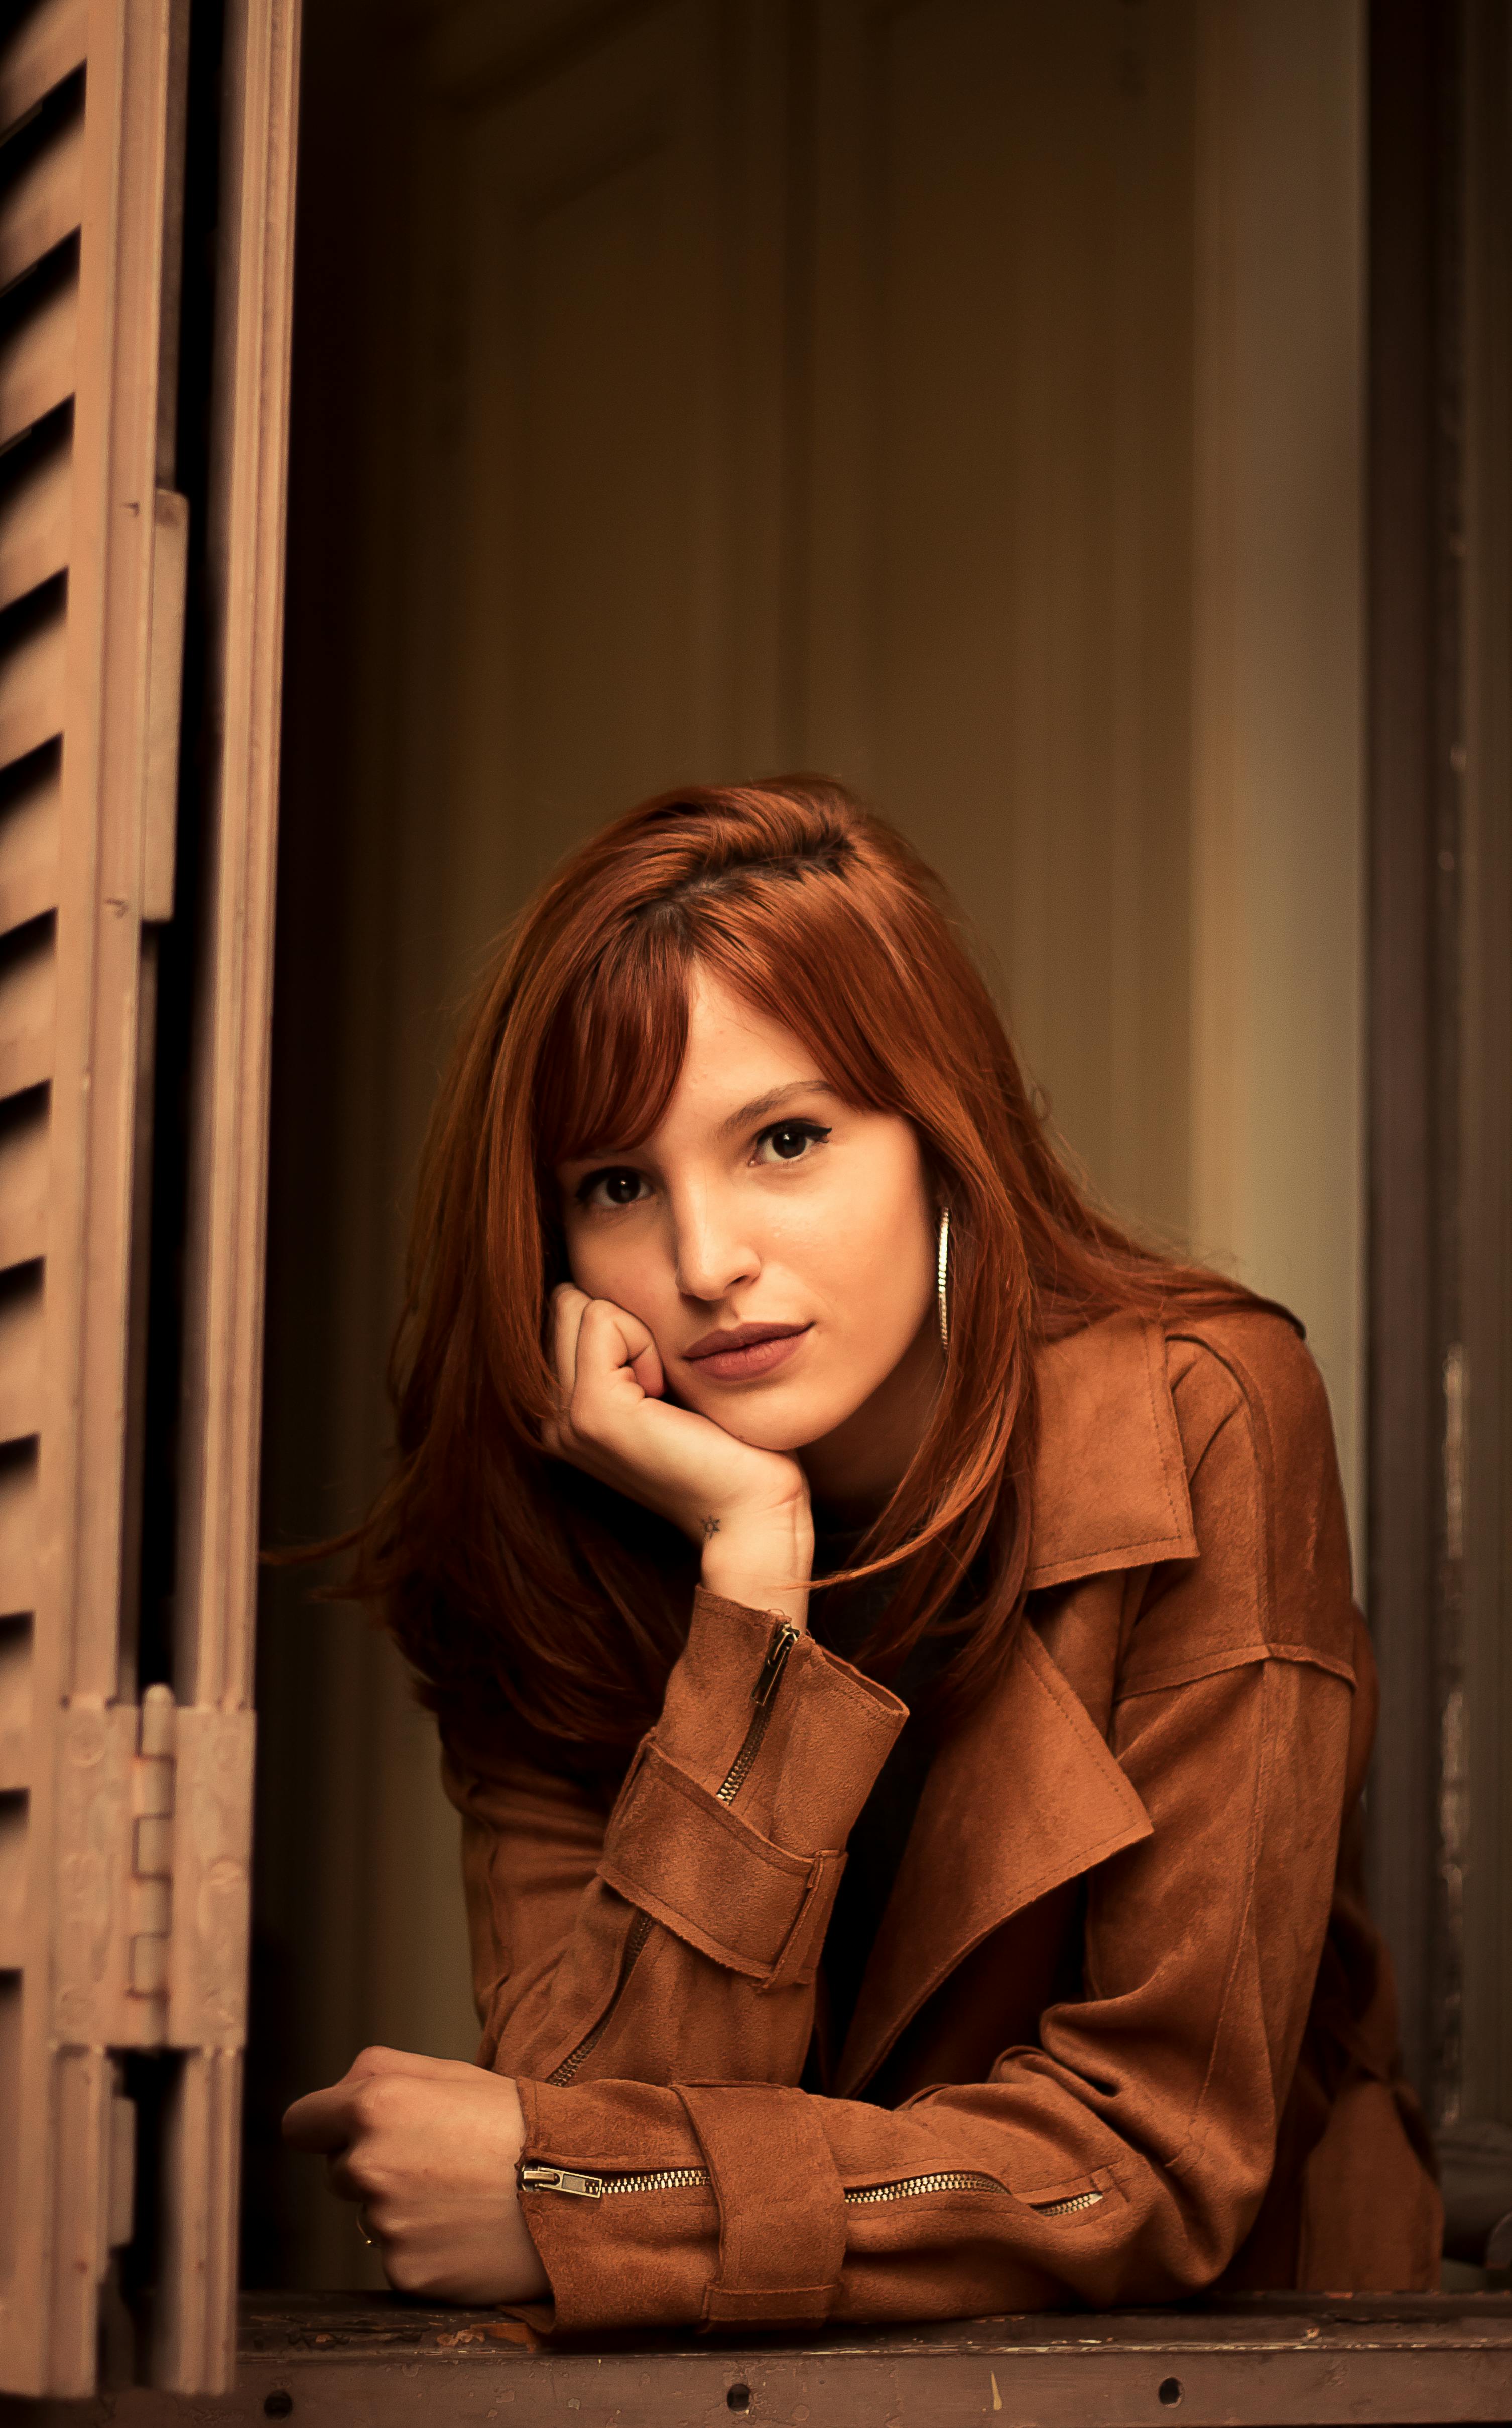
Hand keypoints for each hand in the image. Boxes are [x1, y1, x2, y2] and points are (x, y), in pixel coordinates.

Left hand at [281, 2047, 548, 2304]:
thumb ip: (378, 2072)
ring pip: (371, 2215)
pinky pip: (397, 2256)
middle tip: (437, 2160)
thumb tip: (334, 2097)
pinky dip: (424, 2247)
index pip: (300, 2124)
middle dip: (374, 2165)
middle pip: (339, 2170)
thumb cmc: (518, 2125)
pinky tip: (464, 2230)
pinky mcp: (405, 2273)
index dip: (324, 2126)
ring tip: (460, 2195)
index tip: (343, 2133)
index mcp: (375, 2106)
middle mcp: (369, 2166)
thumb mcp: (452, 2072)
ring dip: (402, 2207)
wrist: (577, 2190)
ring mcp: (385, 2225)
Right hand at [545, 1286, 811, 1622]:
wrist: (751, 1508)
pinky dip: (644, 1339)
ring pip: (578, 1306)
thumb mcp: (666, 1384)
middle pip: (565, 1306)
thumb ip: (626, 1348)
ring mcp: (564, 1420)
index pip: (567, 1315)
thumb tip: (605, 1290)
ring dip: (635, 1331)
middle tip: (665, 1385)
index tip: (664, 1385)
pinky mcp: (592, 1412)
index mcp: (565, 1417)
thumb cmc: (728, 1444)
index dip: (625, 1326)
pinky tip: (667, 1391)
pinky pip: (602, 1320)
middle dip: (623, 1322)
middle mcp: (551, 1421)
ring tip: (666, 1391)